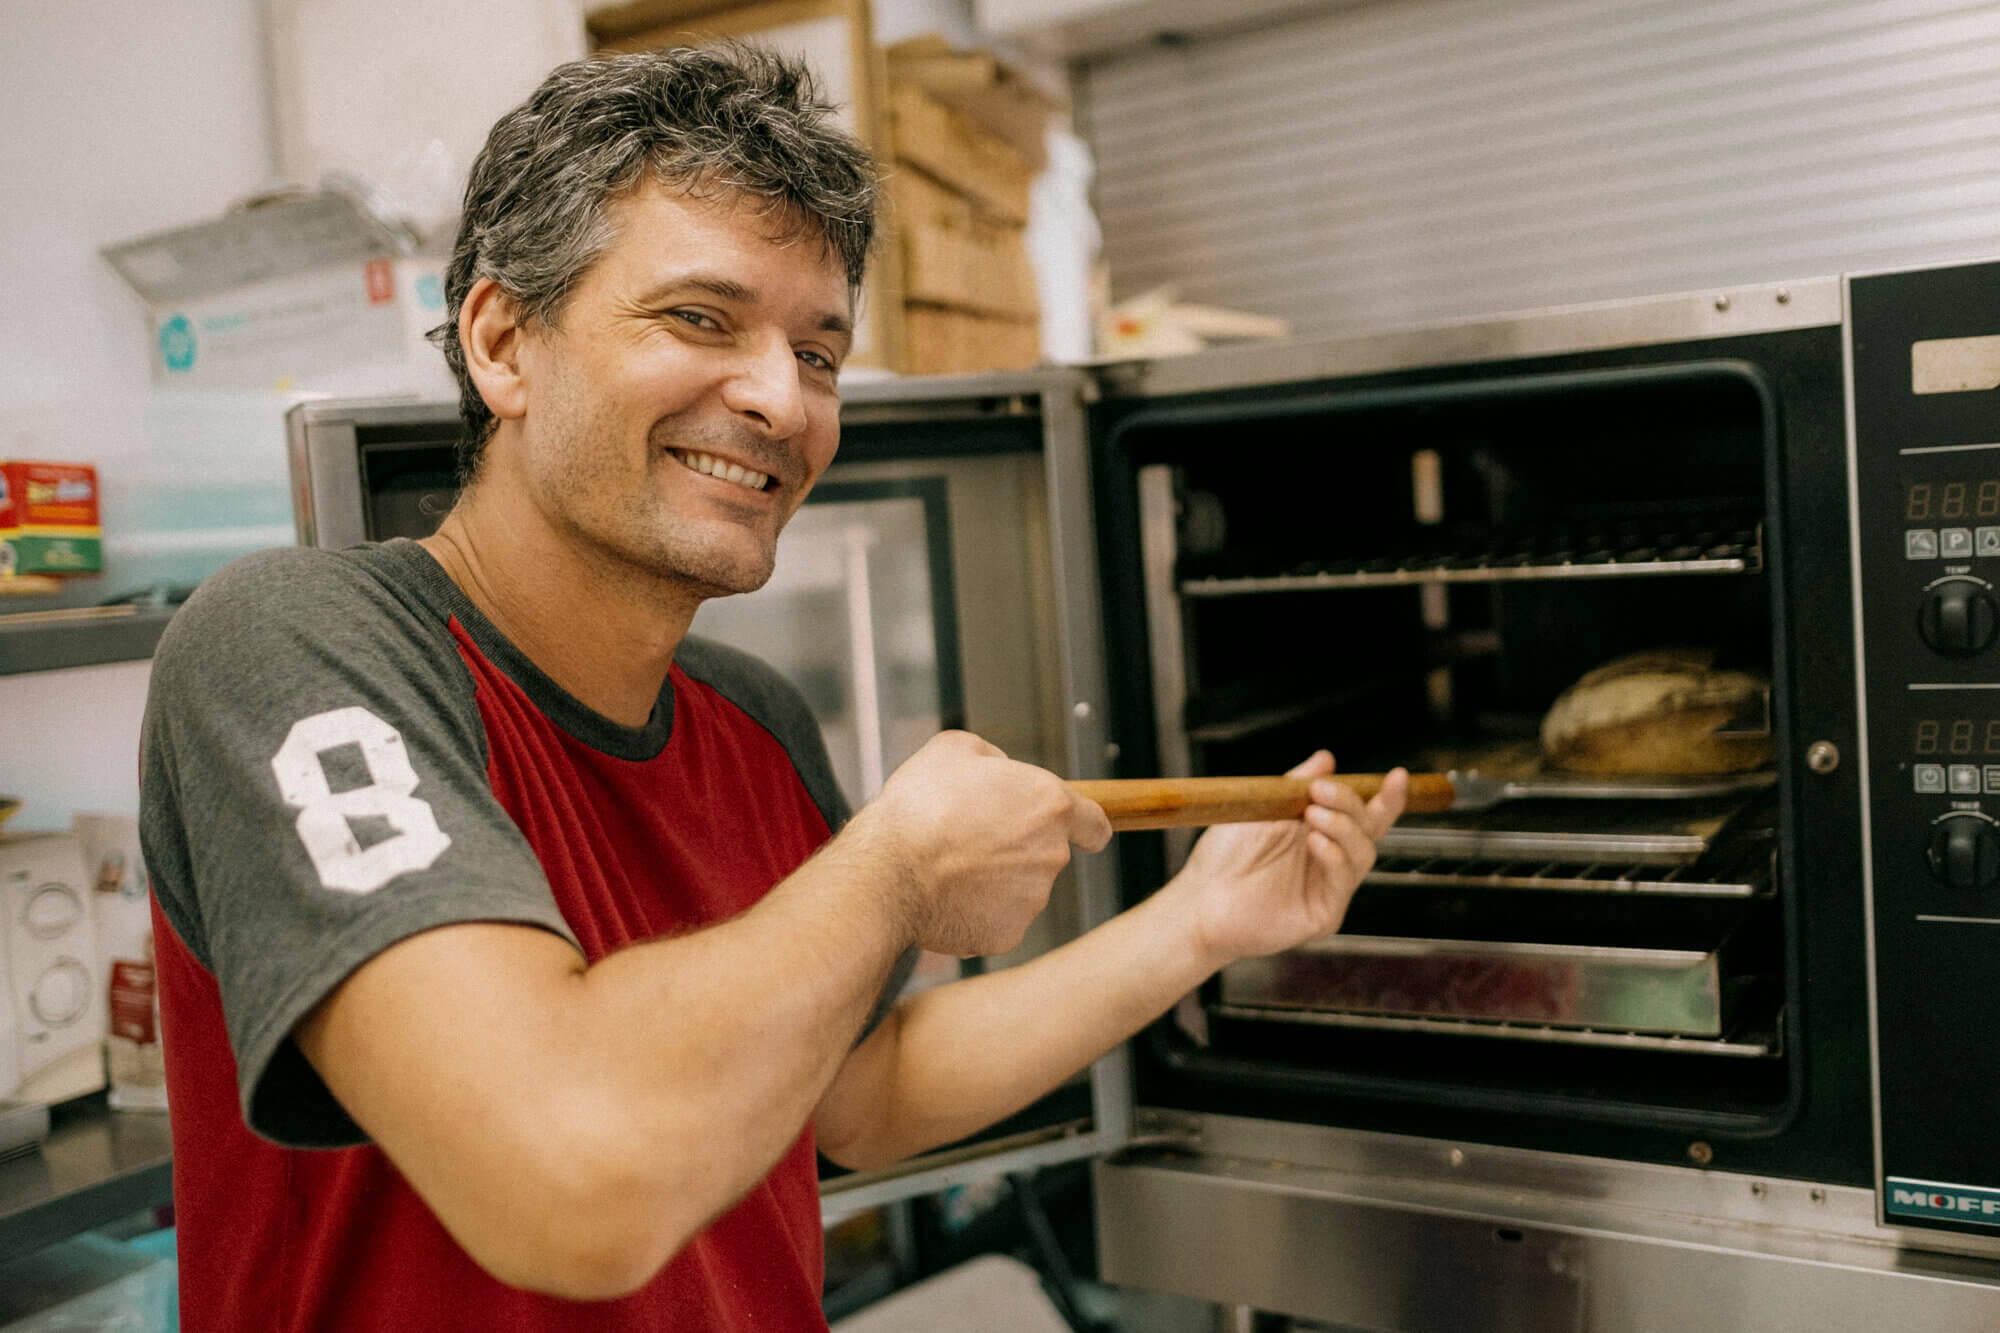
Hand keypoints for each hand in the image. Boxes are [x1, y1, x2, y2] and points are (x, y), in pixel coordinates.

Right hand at [853, 731, 1111, 957]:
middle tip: (969, 837)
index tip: (1076, 833)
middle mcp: (1052, 854)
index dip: (1084, 827)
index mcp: (1050, 805)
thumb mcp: (953, 749)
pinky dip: (976, 911)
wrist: (888, 872)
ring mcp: (1032, 899)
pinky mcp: (1007, 934)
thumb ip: (991, 757)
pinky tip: (944, 895)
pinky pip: (996, 920)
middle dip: (1017, 848)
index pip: (1095, 824)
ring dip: (994, 879)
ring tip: (948, 865)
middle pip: (1047, 854)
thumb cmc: (918, 807)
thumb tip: (1000, 769)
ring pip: (1020, 889)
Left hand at [1166, 752, 1406, 968]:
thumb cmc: (1223, 858)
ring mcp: (1329, 889)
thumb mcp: (1262, 808)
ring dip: (1343, 828)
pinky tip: (1315, 843)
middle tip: (1323, 790)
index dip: (1386, 797)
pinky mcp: (1323, 915)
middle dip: (1355, 804)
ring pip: (1362, 854)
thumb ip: (1295, 785)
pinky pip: (1342, 883)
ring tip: (1314, 814)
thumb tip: (1326, 758)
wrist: (1198, 900)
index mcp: (1318, 833)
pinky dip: (1334, 857)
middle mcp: (1329, 861)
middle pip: (1369, 830)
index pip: (1363, 814)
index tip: (1398, 776)